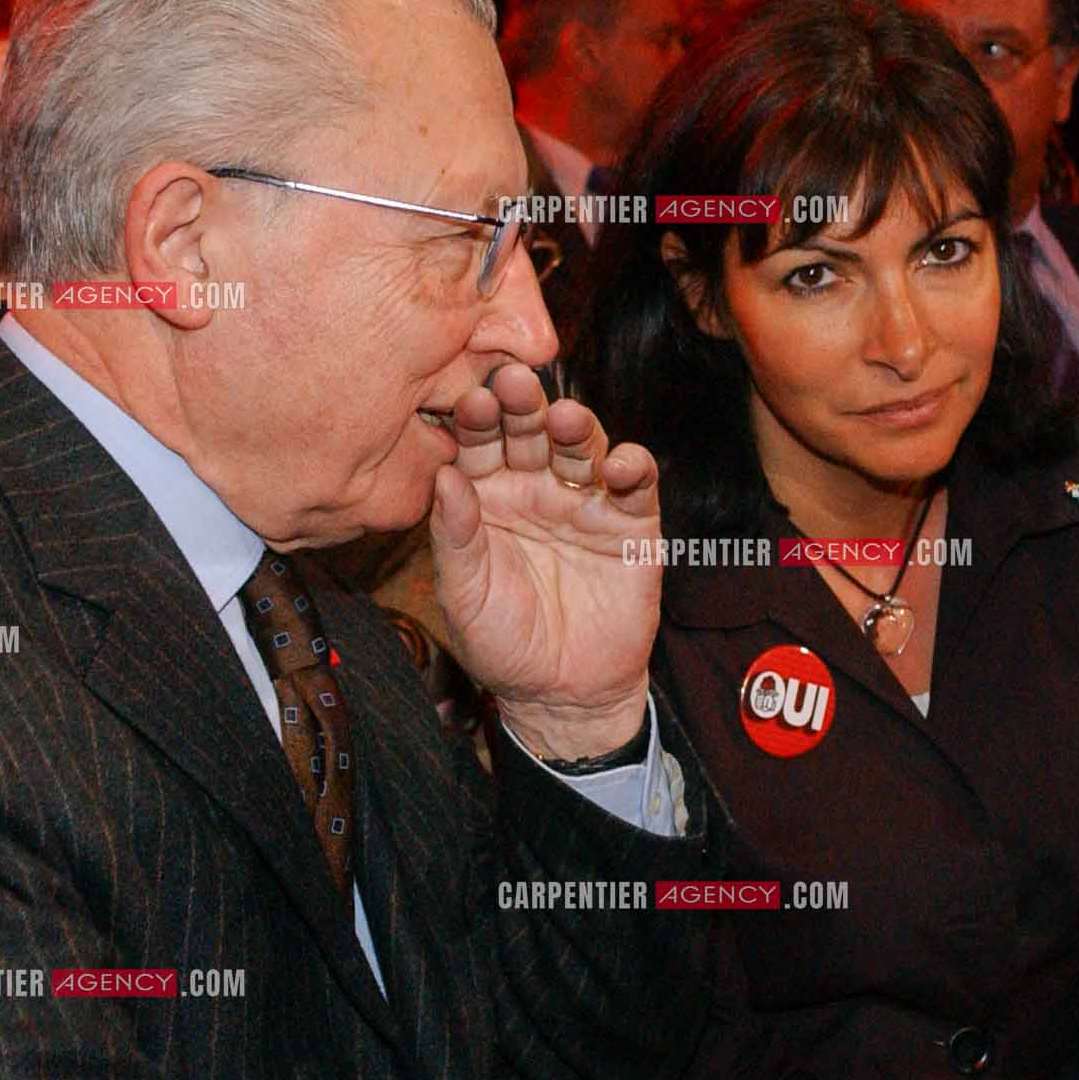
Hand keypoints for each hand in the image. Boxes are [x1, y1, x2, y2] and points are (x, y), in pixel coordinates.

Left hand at [429, 363, 658, 758]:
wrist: (563, 695)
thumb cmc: (502, 645)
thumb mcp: (464, 596)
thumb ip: (455, 537)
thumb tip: (442, 476)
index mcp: (486, 496)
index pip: (478, 444)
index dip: (474, 420)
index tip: (467, 401)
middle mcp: (534, 488)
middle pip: (530, 432)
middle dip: (524, 406)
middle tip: (514, 384)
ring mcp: (584, 501)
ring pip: (582, 447)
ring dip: (576, 428)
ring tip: (565, 419)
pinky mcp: (631, 523)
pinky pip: (636, 484)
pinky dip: (632, 466)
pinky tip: (618, 466)